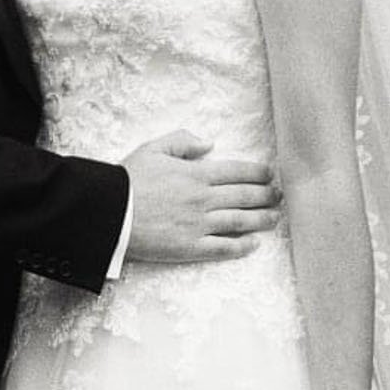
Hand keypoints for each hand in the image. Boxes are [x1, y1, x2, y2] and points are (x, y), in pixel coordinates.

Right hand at [122, 129, 281, 264]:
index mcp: (196, 173)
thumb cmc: (129, 179)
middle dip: (266, 195)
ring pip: (240, 221)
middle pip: (245, 196)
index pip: (237, 171)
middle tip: (279, 196)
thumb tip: (209, 144)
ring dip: (261, 219)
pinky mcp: (191, 247)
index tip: (270, 174)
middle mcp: (203, 199)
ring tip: (274, 218)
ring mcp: (199, 225)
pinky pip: (223, 247)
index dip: (258, 172)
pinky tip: (253, 244)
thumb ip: (183, 141)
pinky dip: (241, 246)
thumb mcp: (154, 148)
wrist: (110, 213)